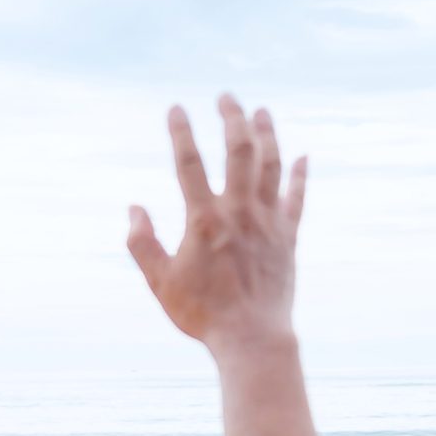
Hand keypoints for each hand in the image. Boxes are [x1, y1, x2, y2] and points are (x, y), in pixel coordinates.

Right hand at [127, 94, 305, 353]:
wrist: (251, 338)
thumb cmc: (201, 313)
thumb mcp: (159, 282)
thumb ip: (142, 243)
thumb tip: (134, 208)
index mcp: (203, 220)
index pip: (189, 164)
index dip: (181, 133)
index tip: (176, 108)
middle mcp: (239, 212)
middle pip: (239, 151)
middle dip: (232, 119)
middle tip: (226, 98)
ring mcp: (267, 222)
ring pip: (271, 165)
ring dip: (267, 134)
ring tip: (260, 112)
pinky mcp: (287, 237)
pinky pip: (296, 198)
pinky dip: (299, 175)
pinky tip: (302, 155)